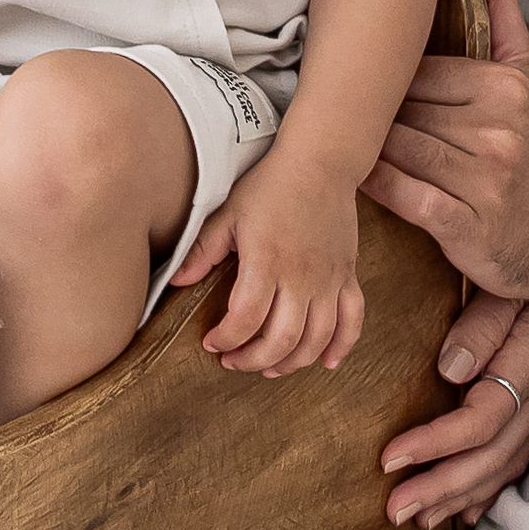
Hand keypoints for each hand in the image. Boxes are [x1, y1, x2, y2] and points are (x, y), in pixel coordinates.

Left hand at [174, 146, 364, 377]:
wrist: (320, 162)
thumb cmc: (271, 185)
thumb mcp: (229, 213)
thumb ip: (202, 251)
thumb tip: (175, 283)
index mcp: (267, 261)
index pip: (246, 318)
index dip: (227, 339)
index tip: (212, 344)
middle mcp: (301, 275)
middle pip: (282, 339)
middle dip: (254, 360)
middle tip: (234, 362)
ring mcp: (328, 278)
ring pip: (317, 338)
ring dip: (292, 362)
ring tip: (270, 367)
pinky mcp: (347, 275)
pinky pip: (353, 320)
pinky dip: (342, 346)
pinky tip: (326, 362)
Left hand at [361, 0, 528, 299]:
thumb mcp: (528, 71)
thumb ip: (499, 2)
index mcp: (509, 86)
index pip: (421, 71)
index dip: (395, 82)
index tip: (379, 89)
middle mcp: (499, 129)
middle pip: (405, 109)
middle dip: (380, 115)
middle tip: (357, 118)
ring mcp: (483, 180)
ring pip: (397, 149)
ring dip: (371, 148)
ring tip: (354, 145)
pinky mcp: (465, 226)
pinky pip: (401, 195)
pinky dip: (377, 185)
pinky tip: (363, 178)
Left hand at [380, 289, 528, 529]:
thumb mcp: (512, 283)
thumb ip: (481, 325)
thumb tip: (449, 372)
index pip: (480, 420)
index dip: (434, 444)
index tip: (390, 458)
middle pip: (491, 457)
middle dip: (441, 488)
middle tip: (393, 509)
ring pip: (506, 466)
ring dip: (462, 496)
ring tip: (420, 517)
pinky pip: (522, 460)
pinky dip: (494, 490)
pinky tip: (471, 509)